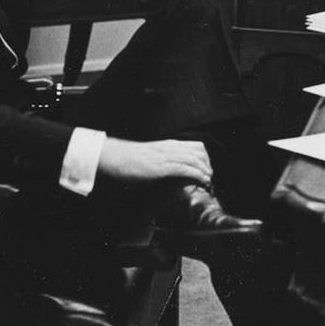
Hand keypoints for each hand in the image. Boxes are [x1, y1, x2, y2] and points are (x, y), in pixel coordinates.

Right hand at [97, 137, 212, 185]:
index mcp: (168, 144)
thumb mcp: (150, 155)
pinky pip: (185, 169)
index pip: (196, 145)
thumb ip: (162, 158)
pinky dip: (197, 175)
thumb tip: (171, 167)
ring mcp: (167, 156)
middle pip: (199, 152)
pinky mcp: (162, 166)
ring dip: (205, 171)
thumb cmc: (129, 158)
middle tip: (209, 176)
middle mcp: (170, 148)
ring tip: (208, 180)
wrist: (115, 157)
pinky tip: (202, 181)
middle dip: (207, 164)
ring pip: (195, 160)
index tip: (206, 168)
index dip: (205, 157)